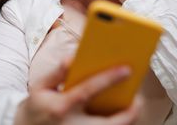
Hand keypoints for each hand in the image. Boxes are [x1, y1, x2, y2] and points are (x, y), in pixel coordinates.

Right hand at [14, 59, 140, 124]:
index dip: (108, 79)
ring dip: (127, 120)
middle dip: (130, 113)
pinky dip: (117, 124)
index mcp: (61, 107)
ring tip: (134, 104)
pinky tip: (122, 113)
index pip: (88, 91)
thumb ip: (58, 72)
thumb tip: (73, 58)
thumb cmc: (37, 106)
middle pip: (108, 124)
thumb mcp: (41, 86)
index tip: (127, 69)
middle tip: (139, 100)